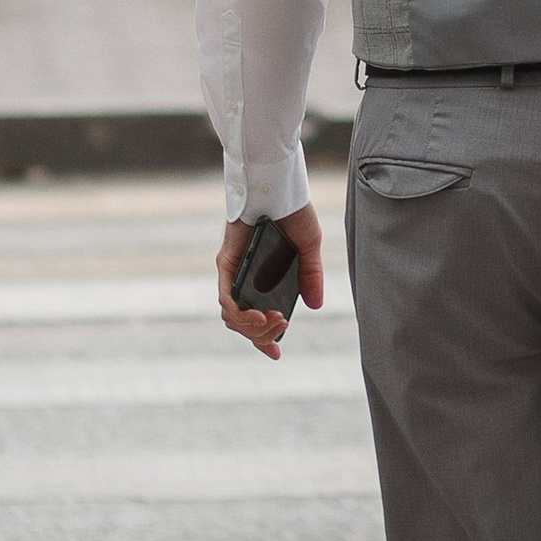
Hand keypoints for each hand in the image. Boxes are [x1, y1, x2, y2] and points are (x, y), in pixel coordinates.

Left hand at [216, 207, 324, 358]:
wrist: (279, 186)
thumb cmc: (292, 211)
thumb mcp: (308, 247)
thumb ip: (310, 276)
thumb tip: (315, 306)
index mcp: (264, 279)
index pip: (257, 318)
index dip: (264, 340)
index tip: (277, 353)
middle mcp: (244, 279)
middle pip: (243, 323)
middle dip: (262, 335)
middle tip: (282, 328)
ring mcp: (233, 273)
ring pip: (232, 316)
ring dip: (252, 327)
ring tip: (273, 322)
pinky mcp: (225, 263)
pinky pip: (225, 297)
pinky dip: (239, 313)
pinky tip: (258, 315)